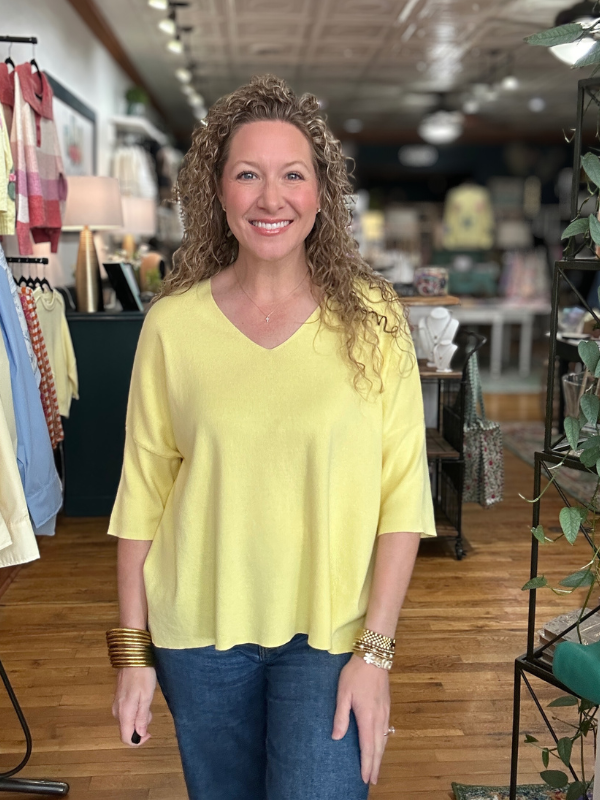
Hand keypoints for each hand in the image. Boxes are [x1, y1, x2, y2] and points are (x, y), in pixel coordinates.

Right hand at [112, 667, 156, 745]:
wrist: (133, 656)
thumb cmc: (142, 675)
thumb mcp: (146, 697)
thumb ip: (142, 717)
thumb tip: (139, 735)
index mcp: (124, 713)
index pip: (126, 738)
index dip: (138, 741)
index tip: (150, 733)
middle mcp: (117, 711)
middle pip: (128, 729)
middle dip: (141, 726)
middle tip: (151, 710)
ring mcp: (117, 704)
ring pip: (128, 720)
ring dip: (140, 716)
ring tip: (148, 700)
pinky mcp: (119, 698)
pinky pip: (127, 711)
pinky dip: (136, 709)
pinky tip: (142, 696)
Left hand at [331, 654, 390, 784]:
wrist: (373, 656)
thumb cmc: (355, 674)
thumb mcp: (343, 693)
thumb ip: (340, 716)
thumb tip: (336, 737)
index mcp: (367, 717)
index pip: (368, 747)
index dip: (367, 764)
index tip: (366, 778)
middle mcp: (379, 717)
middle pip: (378, 747)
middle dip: (375, 765)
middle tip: (372, 780)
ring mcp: (385, 711)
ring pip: (384, 739)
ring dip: (380, 755)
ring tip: (376, 767)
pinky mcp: (387, 706)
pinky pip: (387, 730)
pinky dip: (383, 742)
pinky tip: (380, 744)